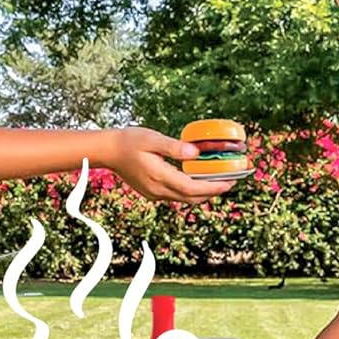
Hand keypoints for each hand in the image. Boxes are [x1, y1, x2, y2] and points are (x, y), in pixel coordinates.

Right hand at [106, 127, 234, 202]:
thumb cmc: (129, 141)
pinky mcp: (152, 192)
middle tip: (230, 182)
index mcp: (159, 177)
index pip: (192, 188)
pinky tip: (197, 180)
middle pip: (192, 198)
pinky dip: (190, 191)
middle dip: (213, 192)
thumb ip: (174, 147)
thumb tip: (196, 153)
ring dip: (202, 192)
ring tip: (218, 181)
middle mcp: (158, 190)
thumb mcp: (152, 139)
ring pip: (184, 199)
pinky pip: (176, 195)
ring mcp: (154, 194)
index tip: (230, 182)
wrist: (108, 152)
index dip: (213, 188)